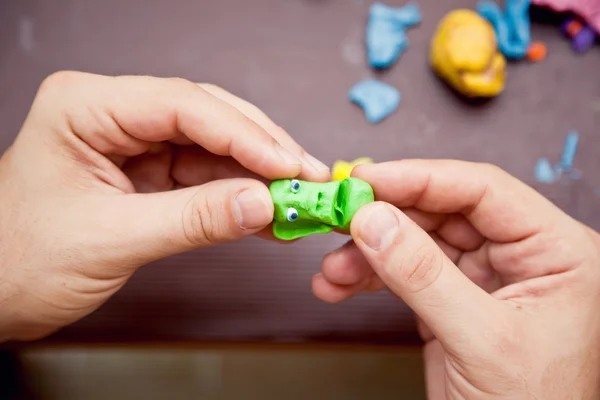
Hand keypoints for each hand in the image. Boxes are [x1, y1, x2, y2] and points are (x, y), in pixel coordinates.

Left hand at [0, 71, 329, 341]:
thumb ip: (192, 219)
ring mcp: (136, 144)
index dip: (243, 133)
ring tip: (298, 200)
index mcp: (86, 107)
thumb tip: (262, 203)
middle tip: (307, 178)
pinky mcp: (151, 174)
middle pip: (207, 118)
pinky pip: (207, 177)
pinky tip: (269, 213)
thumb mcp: (111, 238)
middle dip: (261, 150)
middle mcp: (115, 115)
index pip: (180, 104)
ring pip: (215, 148)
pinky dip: (240, 197)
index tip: (288, 164)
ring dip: (258, 176)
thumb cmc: (19, 260)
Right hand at [313, 160, 599, 398]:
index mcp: (555, 251)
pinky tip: (340, 285)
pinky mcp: (452, 299)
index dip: (420, 179)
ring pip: (415, 241)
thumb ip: (424, 276)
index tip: (367, 180)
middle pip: (441, 212)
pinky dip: (369, 277)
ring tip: (333, 269)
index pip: (482, 191)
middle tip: (339, 218)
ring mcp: (483, 277)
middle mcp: (519, 256)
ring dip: (368, 252)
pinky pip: (405, 272)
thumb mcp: (482, 341)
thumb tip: (375, 221)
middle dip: (384, 219)